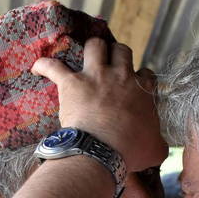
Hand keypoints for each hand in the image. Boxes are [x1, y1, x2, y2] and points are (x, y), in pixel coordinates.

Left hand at [32, 37, 167, 173]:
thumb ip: (159, 142)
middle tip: (111, 65)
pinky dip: (44, 65)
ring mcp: (95, 77)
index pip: (146, 74)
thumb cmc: (130, 151)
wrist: (103, 151)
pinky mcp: (71, 83)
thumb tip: (161, 147)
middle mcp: (121, 77)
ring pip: (95, 46)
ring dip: (91, 48)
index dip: (140, 77)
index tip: (135, 85)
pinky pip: (53, 66)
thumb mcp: (155, 149)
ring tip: (86, 55)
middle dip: (117, 55)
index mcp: (142, 91)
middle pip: (122, 51)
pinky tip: (37, 66)